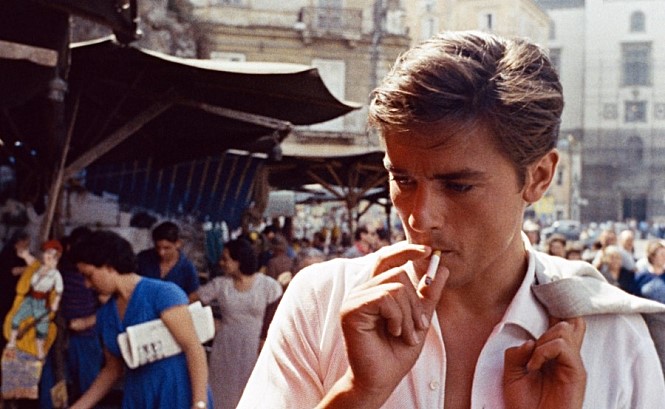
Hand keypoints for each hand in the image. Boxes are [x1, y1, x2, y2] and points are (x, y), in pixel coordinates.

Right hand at [338, 242, 448, 402]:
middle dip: (416, 303)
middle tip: (418, 328)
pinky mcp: (351, 310)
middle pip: (398, 274)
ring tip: (405, 335)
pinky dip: (397, 317)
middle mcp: (362, 291)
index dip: (406, 250)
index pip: (388, 259)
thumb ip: (428, 295)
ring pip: (395, 286)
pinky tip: (393, 332)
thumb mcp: (419, 320)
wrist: (381, 379)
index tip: (429, 250)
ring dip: (408, 314)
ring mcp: (354, 299)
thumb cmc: (396, 353)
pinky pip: (385, 298)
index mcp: (375, 290)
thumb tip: (443, 267)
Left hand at [503, 317, 586, 408]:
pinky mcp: (577, 373)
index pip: (562, 323)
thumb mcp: (511, 374)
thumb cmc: (524, 405)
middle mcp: (566, 356)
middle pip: (569, 321)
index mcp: (552, 354)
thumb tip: (528, 341)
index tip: (541, 296)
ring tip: (532, 362)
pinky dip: (544, 351)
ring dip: (542, 340)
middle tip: (534, 344)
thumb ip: (516, 354)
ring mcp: (572, 364)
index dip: (555, 308)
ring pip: (564, 329)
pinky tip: (534, 366)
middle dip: (549, 321)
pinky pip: (563, 346)